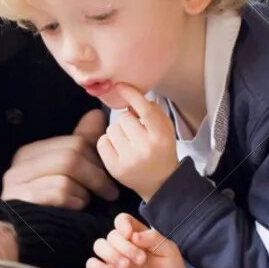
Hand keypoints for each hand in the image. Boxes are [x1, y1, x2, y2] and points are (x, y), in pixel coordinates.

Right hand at [0, 109, 119, 208]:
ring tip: (88, 203)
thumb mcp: (66, 175)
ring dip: (85, 191)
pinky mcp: (22, 201)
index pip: (73, 142)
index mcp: (30, 154)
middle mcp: (19, 166)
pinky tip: (76, 209)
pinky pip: (58, 192)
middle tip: (110, 192)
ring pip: (66, 173)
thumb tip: (96, 115)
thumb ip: (80, 144)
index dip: (97, 159)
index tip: (109, 177)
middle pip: (71, 155)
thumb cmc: (51, 209)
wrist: (25, 241)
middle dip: (96, 175)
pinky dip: (74, 201)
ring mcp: (17, 184)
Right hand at [86, 213, 196, 267]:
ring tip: (126, 267)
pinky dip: (96, 266)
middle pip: (111, 235)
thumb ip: (153, 239)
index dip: (122, 224)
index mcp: (137, 235)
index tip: (131, 236)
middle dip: (124, 246)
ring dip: (110, 254)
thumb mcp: (170, 251)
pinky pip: (91, 265)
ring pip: (99, 246)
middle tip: (141, 260)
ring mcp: (114, 261)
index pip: (122, 220)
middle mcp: (123, 246)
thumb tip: (134, 235)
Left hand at [96, 83, 178, 201]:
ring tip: (128, 141)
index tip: (120, 85)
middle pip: (124, 118)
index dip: (131, 95)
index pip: (145, 110)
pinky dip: (108, 142)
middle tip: (135, 132)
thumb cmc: (161, 149)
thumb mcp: (165, 128)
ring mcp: (129, 160)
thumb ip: (152, 111)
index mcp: (161, 136)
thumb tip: (130, 100)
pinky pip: (103, 142)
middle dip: (128, 121)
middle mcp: (146, 148)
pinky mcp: (115, 168)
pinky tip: (119, 149)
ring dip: (118, 131)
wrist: (160, 182)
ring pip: (112, 129)